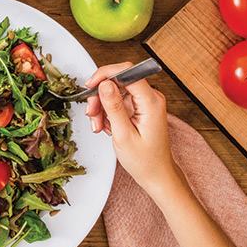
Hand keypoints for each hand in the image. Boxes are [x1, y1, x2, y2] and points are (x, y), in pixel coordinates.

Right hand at [84, 62, 180, 194]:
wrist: (156, 174)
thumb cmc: (145, 160)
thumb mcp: (124, 135)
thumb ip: (114, 107)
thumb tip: (105, 83)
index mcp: (151, 102)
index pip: (127, 72)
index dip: (106, 74)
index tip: (90, 85)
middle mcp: (150, 98)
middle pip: (118, 81)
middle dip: (100, 95)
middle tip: (92, 113)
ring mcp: (144, 103)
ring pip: (115, 91)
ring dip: (101, 106)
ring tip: (98, 125)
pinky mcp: (139, 108)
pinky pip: (118, 101)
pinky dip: (107, 112)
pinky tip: (106, 126)